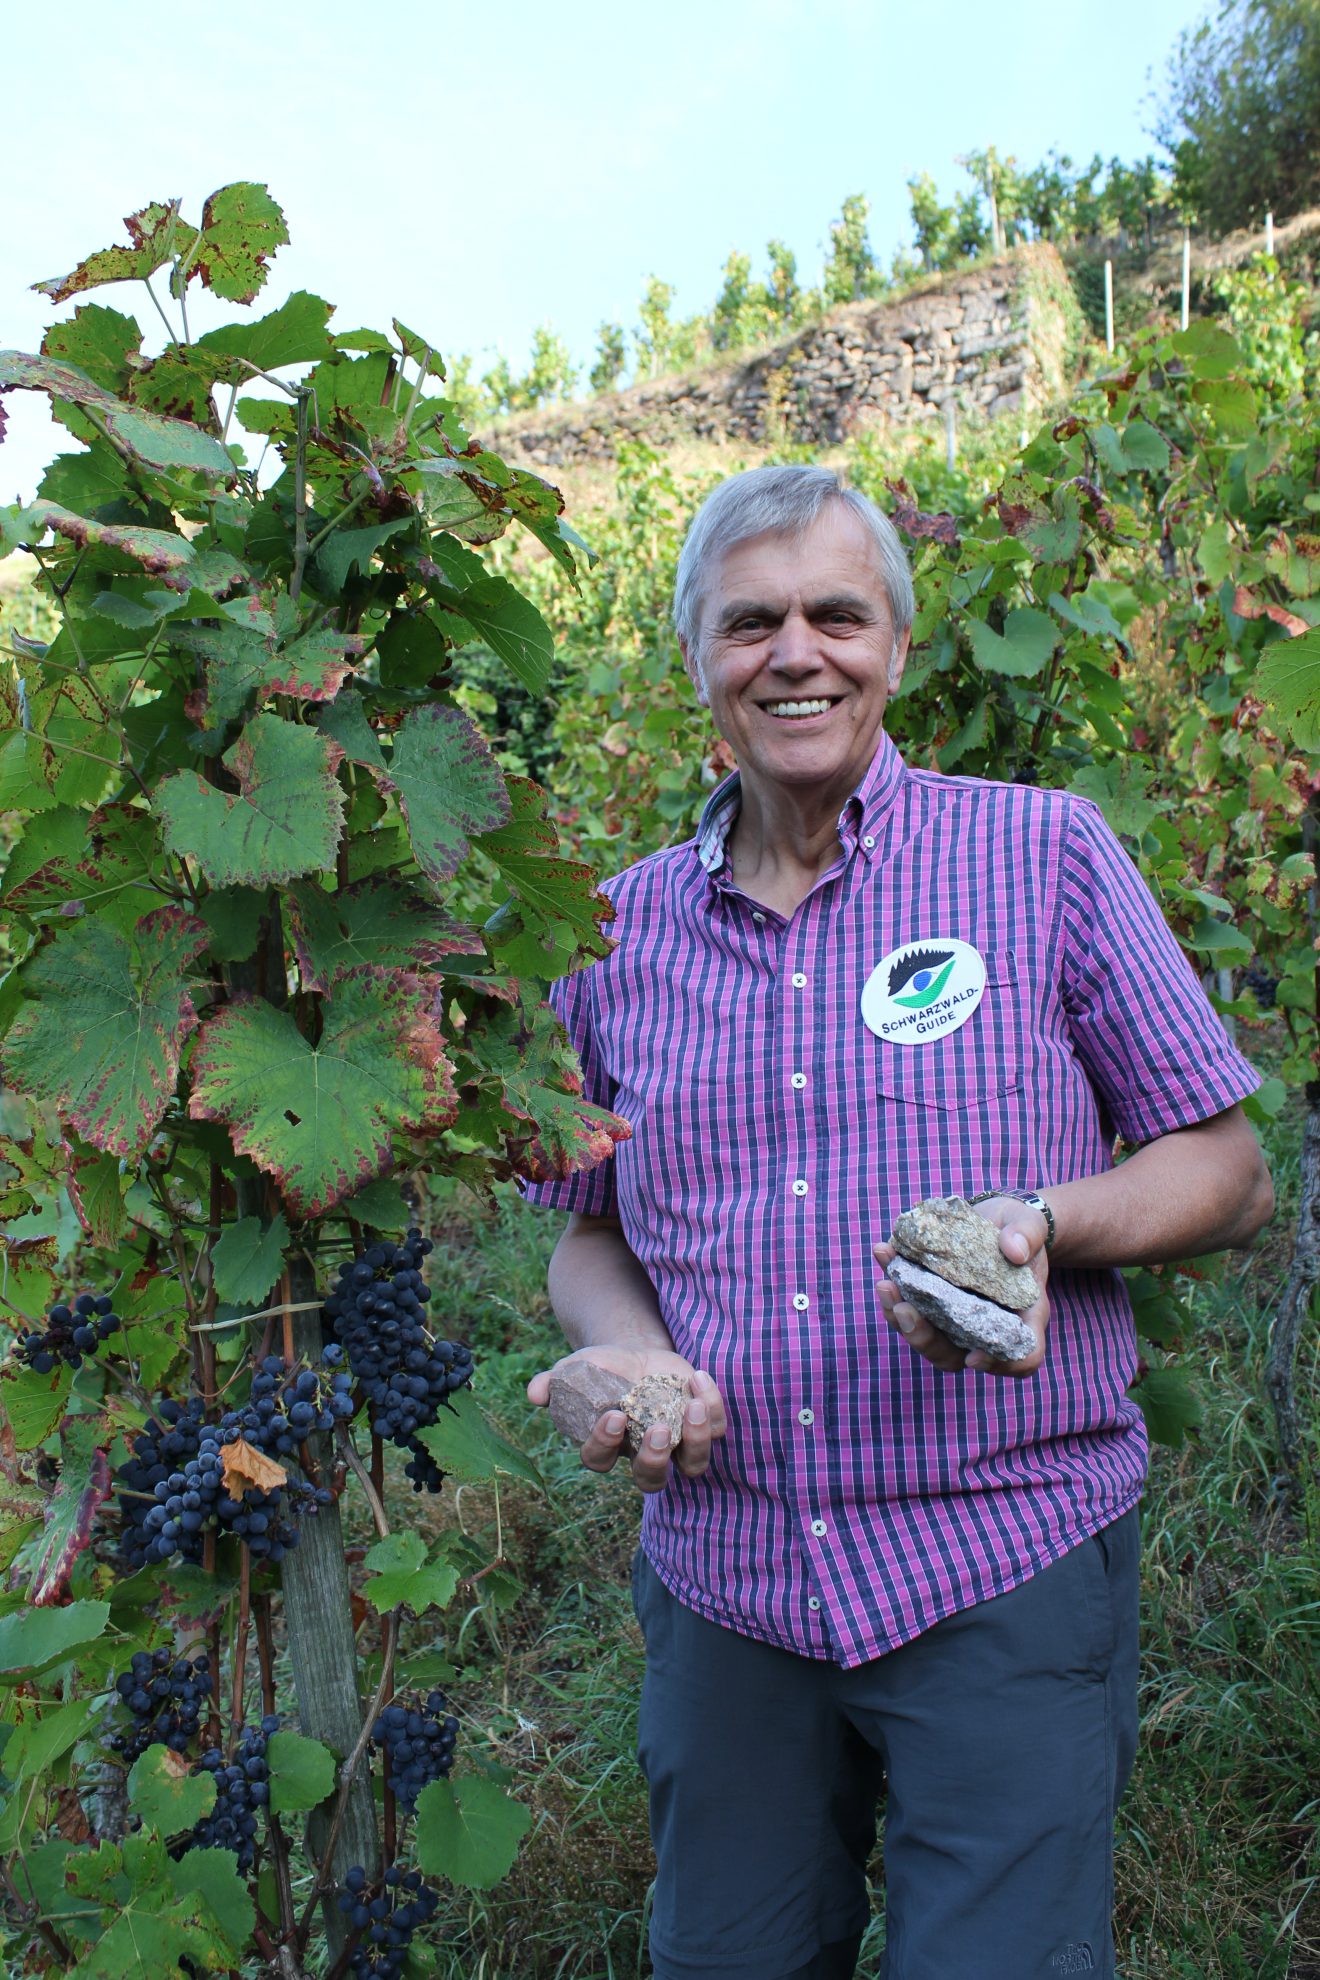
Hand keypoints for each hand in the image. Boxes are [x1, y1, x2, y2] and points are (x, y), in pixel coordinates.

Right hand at [526, 1344, 726, 1493]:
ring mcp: (677, 1443)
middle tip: (658, 1430)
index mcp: (606, 1447)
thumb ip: (553, 1383)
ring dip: (697, 1441)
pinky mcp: (701, 1423)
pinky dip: (713, 1407)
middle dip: (655, 1459)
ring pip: (693, 1465)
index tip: (613, 1416)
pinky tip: (698, 1377)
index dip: (605, 1444)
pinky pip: (716, 1428)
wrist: (635, 1355)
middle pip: (651, 1479)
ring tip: (693, 1408)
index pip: (599, 1460)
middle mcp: (643, 1455)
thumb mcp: (573, 1371)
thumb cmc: (600, 1370)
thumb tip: (535, 1393)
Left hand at [872, 1197, 1050, 1376]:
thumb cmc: (1019, 1229)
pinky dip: (893, 1284)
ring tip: (886, 1285)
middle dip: (925, 1339)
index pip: (1020, 1357)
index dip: (998, 1364)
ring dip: (899, 1316)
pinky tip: (884, 1253)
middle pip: (954, 1355)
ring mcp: (952, 1317)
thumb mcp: (1030, 1224)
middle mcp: (982, 1327)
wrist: (994, 1220)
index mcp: (1021, 1318)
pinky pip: (908, 1303)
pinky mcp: (929, 1299)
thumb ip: (1027, 1235)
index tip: (974, 1357)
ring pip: (924, 1335)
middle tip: (904, 1310)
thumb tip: (1013, 1250)